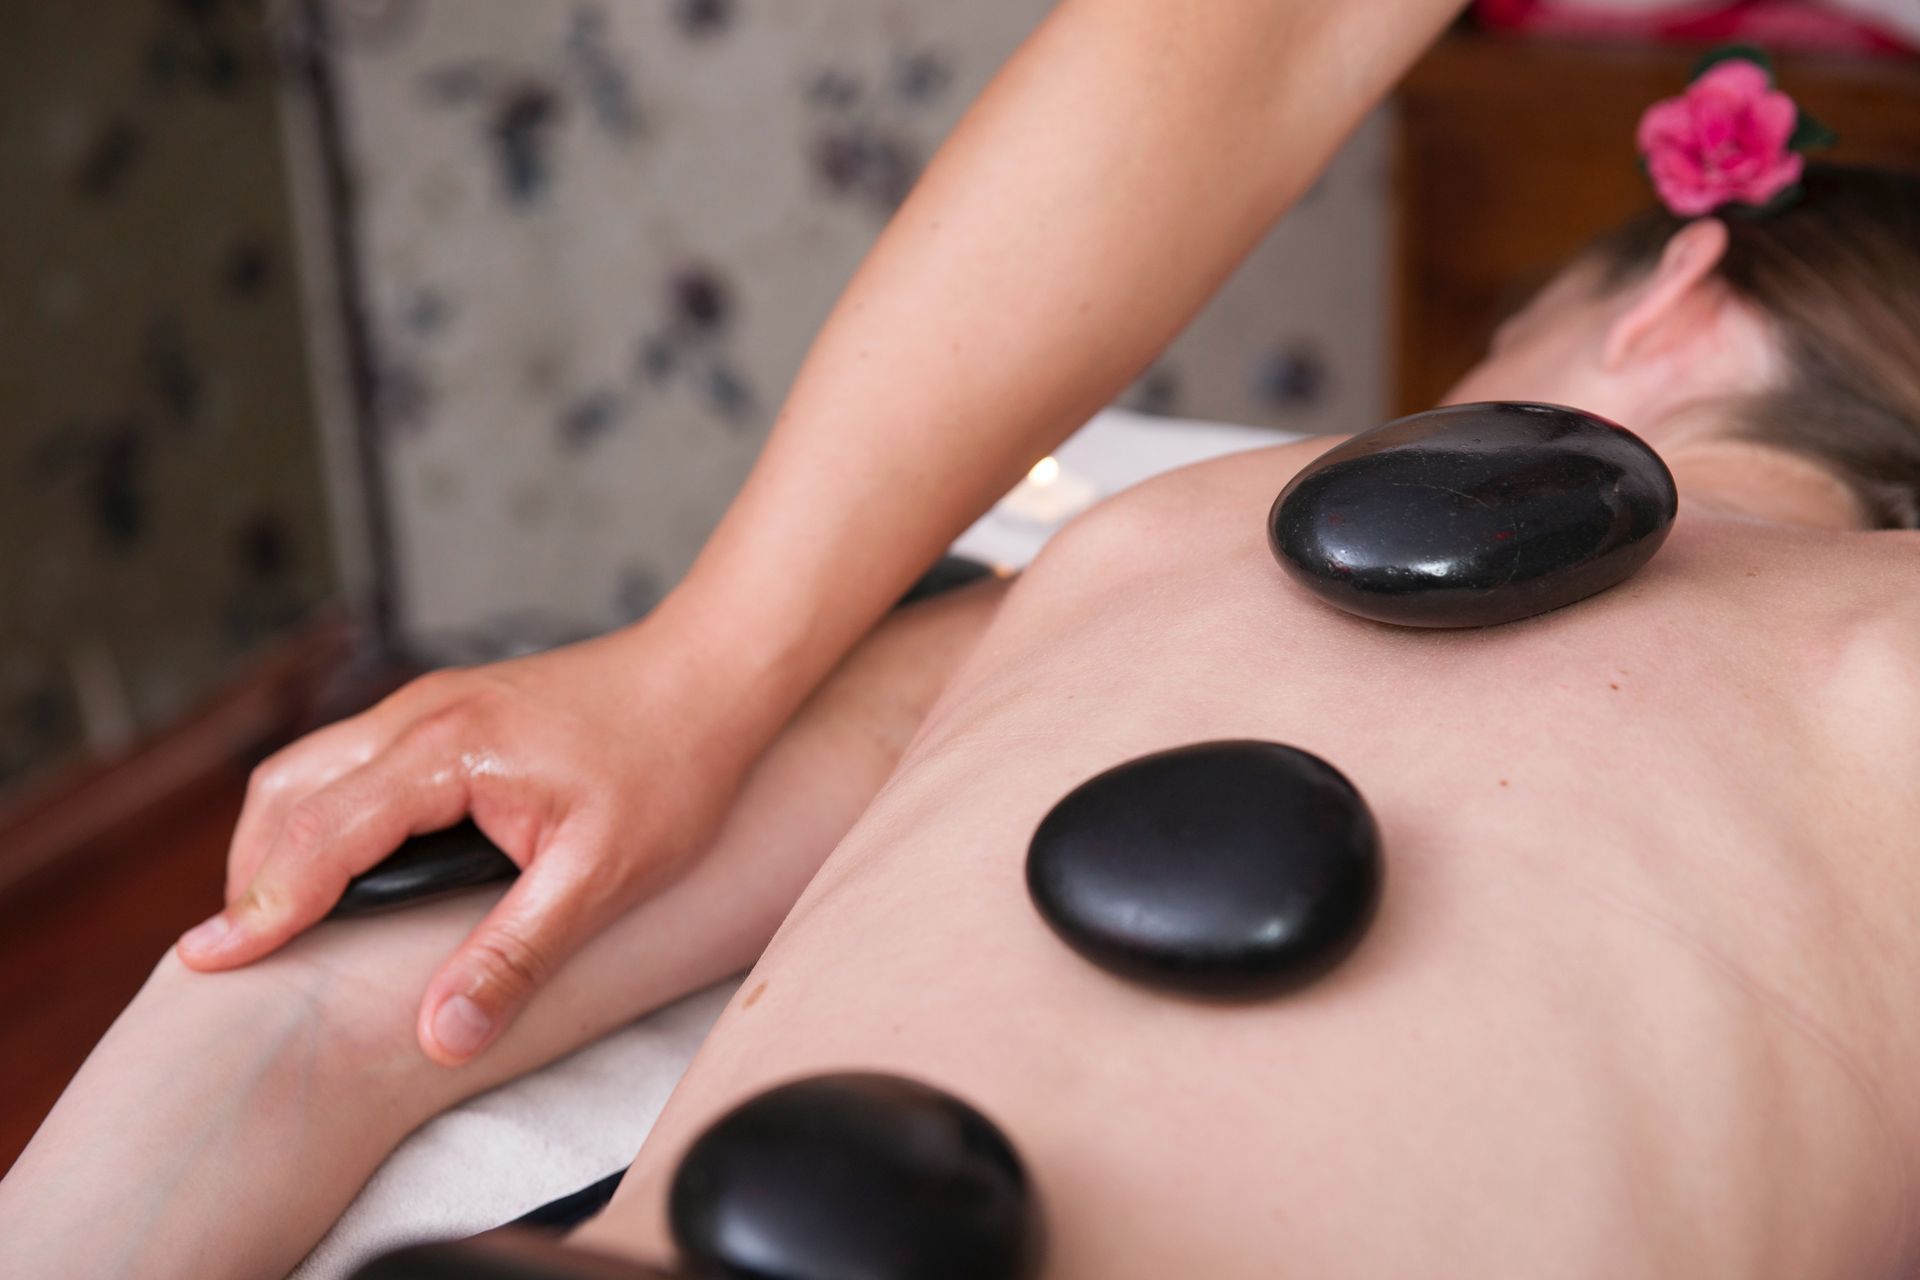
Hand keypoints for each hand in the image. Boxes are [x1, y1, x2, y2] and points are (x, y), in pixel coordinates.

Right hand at [176, 621, 756, 1064]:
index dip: (261, 907)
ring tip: (280, 920)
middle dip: (253, 874)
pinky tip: (344, 865)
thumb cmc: (671, 763)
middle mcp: (421, 715)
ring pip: (311, 766)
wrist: (713, 673)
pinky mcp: (448, 711)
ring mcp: (431, 705)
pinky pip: (351, 758)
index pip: (320, 835)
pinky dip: (320, 813)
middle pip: (288, 790)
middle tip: (239, 955)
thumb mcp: (604, 876)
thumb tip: (442, 1033)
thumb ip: (518, 955)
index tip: (206, 964)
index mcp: (449, 752)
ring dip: (281, 840)